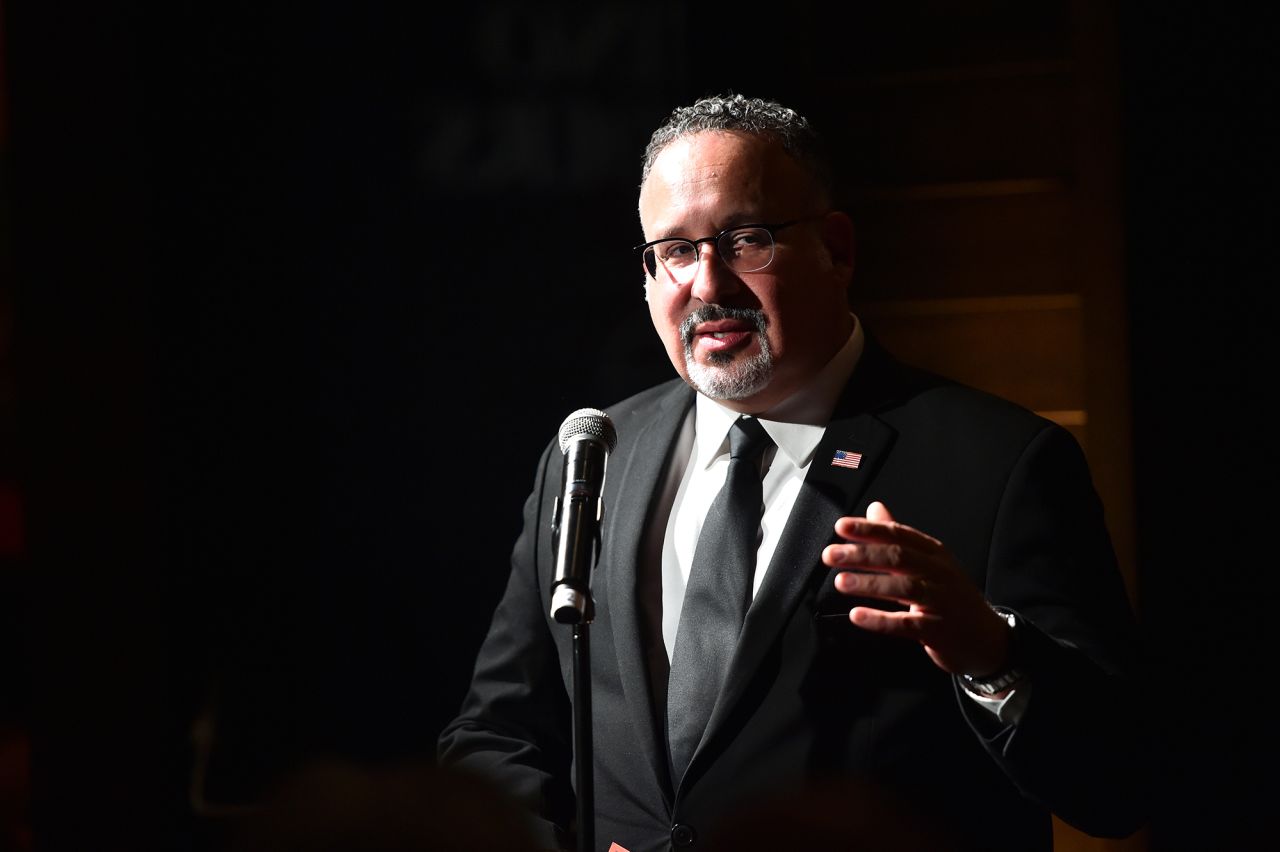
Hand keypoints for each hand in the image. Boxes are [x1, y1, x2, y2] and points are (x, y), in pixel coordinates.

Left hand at [821, 501, 1011, 676]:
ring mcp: (942, 602)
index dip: (870, 530)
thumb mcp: (929, 563)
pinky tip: (858, 615)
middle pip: (900, 558)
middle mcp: (940, 573)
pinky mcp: (940, 631)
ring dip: (871, 584)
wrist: (990, 640)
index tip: (841, 526)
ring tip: (841, 581)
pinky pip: (908, 624)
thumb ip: (899, 537)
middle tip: (831, 555)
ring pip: (905, 588)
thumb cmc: (951, 597)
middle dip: (863, 554)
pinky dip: (882, 620)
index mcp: (935, 553)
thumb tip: (874, 508)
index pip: (899, 535)